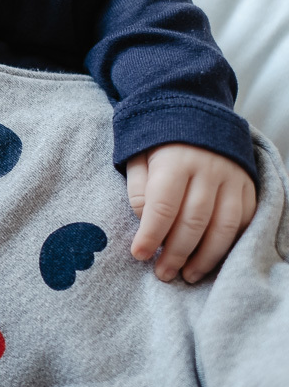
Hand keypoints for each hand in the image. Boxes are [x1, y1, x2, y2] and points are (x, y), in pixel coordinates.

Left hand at [127, 143, 256, 282]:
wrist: (194, 111)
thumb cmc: (157, 142)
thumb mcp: (137, 156)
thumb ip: (138, 189)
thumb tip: (144, 223)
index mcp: (175, 161)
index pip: (163, 206)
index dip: (150, 235)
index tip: (139, 255)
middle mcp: (208, 169)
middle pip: (193, 221)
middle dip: (176, 253)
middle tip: (162, 274)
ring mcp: (232, 178)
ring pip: (223, 226)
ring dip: (205, 257)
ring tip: (188, 275)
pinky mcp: (249, 185)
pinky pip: (243, 220)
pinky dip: (229, 243)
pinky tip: (212, 258)